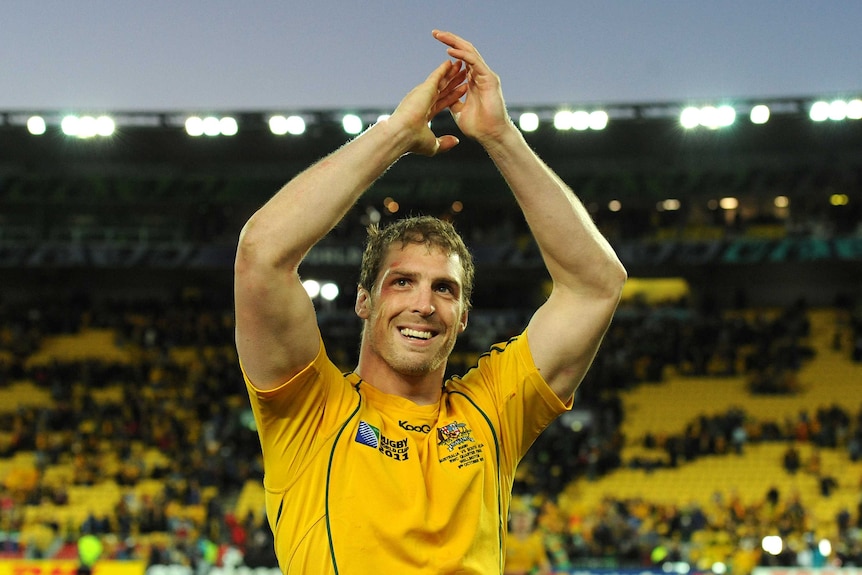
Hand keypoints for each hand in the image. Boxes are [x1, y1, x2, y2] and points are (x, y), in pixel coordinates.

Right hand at [389, 59, 467, 155]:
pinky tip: (450, 63)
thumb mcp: (433, 145)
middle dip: (454, 82)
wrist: (402, 134)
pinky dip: (443, 69)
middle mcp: (424, 102)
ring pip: (441, 81)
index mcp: (426, 113)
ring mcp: (423, 94)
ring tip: (461, 65)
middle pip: (443, 89)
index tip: (463, 89)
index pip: (443, 102)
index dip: (454, 96)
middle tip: (464, 74)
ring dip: (451, 73)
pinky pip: (436, 76)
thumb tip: (456, 141)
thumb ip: (445, 143)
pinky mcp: (424, 88)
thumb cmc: (413, 142)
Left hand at [432, 30, 513, 146]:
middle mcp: (480, 76)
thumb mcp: (459, 111)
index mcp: (473, 82)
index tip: (436, 43)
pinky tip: (450, 51)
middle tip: (435, 33)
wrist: (490, 136)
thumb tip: (444, 97)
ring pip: (469, 52)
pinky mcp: (489, 79)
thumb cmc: (478, 127)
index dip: (449, 50)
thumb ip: (453, 101)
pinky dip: (462, 55)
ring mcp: (485, 76)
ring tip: (440, 36)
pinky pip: (474, 62)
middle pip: (464, 51)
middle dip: (450, 40)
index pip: (460, 60)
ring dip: (454, 42)